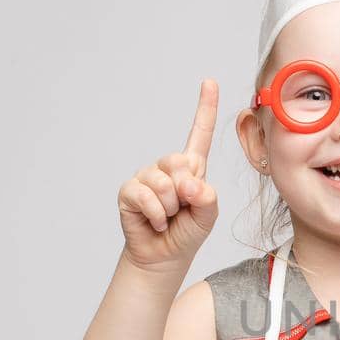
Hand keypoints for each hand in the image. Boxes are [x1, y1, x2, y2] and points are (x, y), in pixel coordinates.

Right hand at [118, 78, 221, 273]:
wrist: (164, 258)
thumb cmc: (187, 233)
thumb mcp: (208, 215)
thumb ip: (206, 197)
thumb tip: (188, 183)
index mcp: (192, 168)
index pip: (200, 133)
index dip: (205, 108)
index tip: (210, 82)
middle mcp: (167, 167)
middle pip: (179, 162)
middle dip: (185, 191)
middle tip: (182, 209)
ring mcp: (146, 177)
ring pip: (163, 184)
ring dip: (170, 208)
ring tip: (168, 218)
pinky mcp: (129, 191)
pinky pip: (144, 195)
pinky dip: (155, 214)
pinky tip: (155, 222)